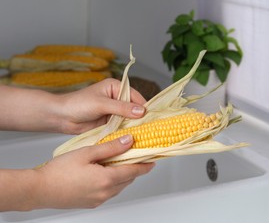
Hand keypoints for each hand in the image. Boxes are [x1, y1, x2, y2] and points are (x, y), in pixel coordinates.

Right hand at [34, 135, 154, 208]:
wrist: (38, 190)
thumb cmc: (59, 170)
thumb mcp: (87, 153)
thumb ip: (111, 147)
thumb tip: (129, 141)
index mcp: (107, 179)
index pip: (134, 171)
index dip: (145, 164)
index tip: (153, 159)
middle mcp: (105, 193)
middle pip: (128, 179)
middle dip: (134, 168)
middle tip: (136, 156)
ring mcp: (98, 200)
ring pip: (119, 186)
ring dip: (122, 175)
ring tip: (119, 161)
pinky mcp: (91, 203)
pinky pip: (108, 192)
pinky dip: (112, 182)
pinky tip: (104, 172)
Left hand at [57, 78, 146, 133]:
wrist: (61, 117)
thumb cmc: (78, 104)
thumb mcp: (101, 104)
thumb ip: (122, 108)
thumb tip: (141, 111)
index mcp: (115, 87)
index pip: (135, 96)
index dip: (143, 106)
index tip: (152, 117)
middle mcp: (117, 98)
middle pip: (134, 108)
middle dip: (140, 117)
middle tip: (151, 128)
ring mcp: (114, 111)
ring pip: (129, 119)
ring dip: (134, 126)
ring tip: (145, 134)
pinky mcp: (110, 122)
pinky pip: (122, 127)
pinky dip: (126, 132)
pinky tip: (133, 138)